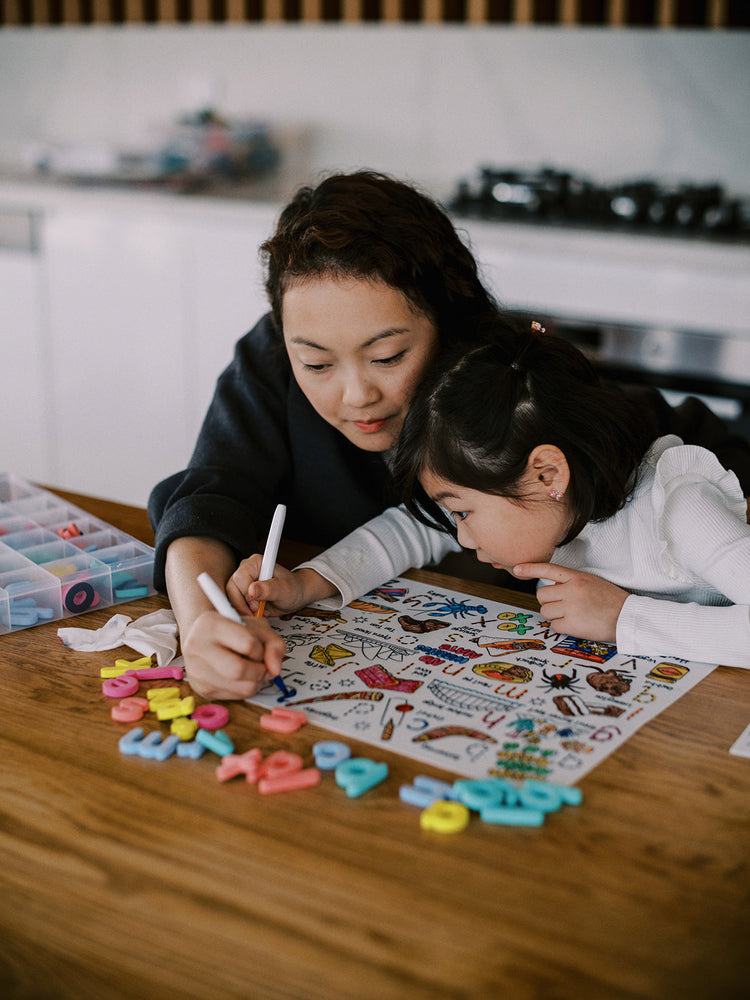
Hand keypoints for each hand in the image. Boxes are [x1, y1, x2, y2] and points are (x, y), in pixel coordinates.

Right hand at [180, 609, 285, 700]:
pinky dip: (246, 689)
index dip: (260, 649)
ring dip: (256, 682)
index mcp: (210, 624)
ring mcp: (196, 670)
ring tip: (253, 670)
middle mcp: (196, 646)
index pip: (248, 644)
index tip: (258, 647)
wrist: (206, 638)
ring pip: (241, 688)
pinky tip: (242, 678)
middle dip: (260, 671)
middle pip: (239, 670)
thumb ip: (274, 644)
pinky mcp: (201, 689)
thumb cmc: (233, 631)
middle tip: (262, 665)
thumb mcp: (258, 628)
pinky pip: (235, 696)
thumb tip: (275, 669)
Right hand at [227, 556, 335, 616]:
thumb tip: (252, 590)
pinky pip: (234, 604)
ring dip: (243, 609)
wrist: (295, 595)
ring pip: (231, 598)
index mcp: (255, 563)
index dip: (246, 595)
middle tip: (257, 612)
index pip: (240, 578)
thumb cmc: (292, 588)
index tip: (258, 605)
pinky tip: (256, 613)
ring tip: (259, 612)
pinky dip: (244, 611)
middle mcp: (246, 569)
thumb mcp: (284, 589)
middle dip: (242, 604)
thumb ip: (268, 589)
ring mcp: (242, 582)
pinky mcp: (241, 592)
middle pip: (232, 589)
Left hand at [513, 562, 628, 641]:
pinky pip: (554, 626)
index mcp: (577, 577)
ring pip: (545, 611)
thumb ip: (572, 582)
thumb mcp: (592, 582)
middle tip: (563, 606)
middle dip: (549, 602)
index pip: (548, 568)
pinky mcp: (572, 624)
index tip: (517, 568)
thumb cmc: (612, 601)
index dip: (529, 568)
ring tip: (572, 615)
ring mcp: (571, 607)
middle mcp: (572, 590)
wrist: (628, 618)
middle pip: (541, 595)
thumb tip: (552, 586)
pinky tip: (576, 624)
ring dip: (554, 615)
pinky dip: (562, 627)